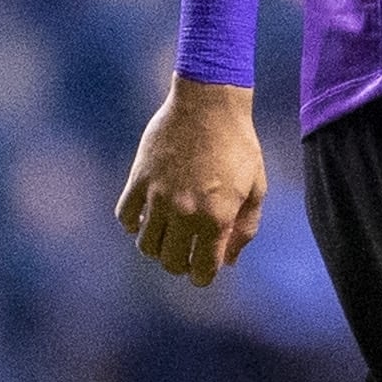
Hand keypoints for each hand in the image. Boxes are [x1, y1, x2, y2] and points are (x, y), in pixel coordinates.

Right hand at [116, 80, 267, 284]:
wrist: (209, 104)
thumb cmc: (239, 145)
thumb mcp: (256, 188)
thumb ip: (245, 228)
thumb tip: (229, 261)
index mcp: (217, 218)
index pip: (202, 269)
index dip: (202, 277)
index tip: (202, 273)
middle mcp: (185, 213)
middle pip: (172, 262)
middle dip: (181, 265)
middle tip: (186, 254)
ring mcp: (158, 197)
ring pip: (146, 246)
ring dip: (157, 248)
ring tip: (167, 236)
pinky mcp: (138, 179)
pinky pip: (125, 217)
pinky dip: (133, 224)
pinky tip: (146, 217)